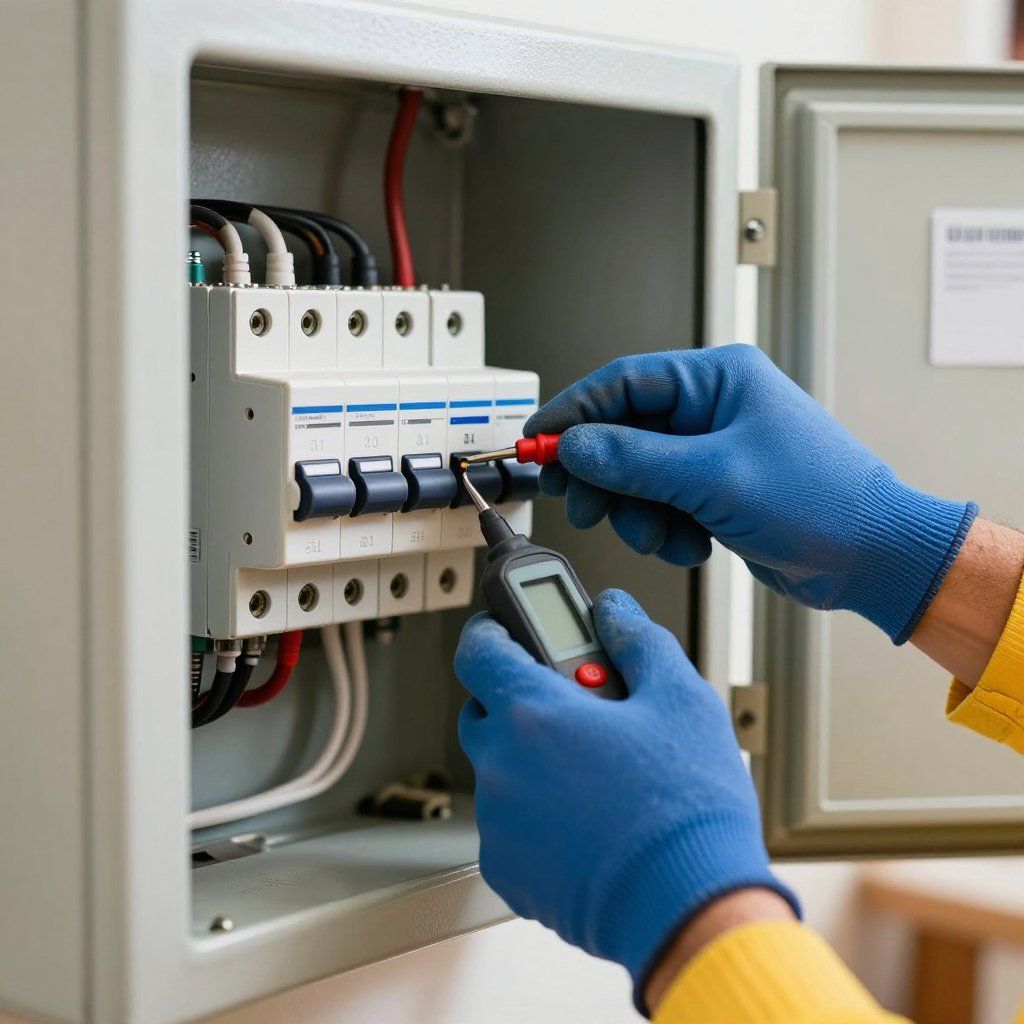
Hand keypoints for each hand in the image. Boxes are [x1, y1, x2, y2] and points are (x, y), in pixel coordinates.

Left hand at [456, 588, 798, 1007]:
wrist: (691, 908)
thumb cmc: (686, 809)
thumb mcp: (681, 699)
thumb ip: (639, 641)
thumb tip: (615, 611)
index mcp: (532, 713)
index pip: (478, 649)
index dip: (490, 630)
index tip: (505, 627)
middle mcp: (501, 765)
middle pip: (486, 709)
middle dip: (521, 697)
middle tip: (576, 705)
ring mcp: (499, 823)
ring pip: (501, 768)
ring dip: (532, 758)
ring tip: (597, 772)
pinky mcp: (508, 871)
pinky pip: (509, 823)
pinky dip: (535, 812)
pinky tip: (589, 819)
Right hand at [528, 345, 976, 643]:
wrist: (872, 557)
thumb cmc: (822, 502)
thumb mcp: (714, 478)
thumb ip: (634, 460)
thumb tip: (575, 444)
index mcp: (718, 379)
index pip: (622, 382)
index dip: (573, 413)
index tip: (537, 441)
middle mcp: (713, 408)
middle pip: (623, 431)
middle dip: (602, 473)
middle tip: (583, 503)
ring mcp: (713, 450)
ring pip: (637, 474)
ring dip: (637, 511)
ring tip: (662, 536)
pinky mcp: (715, 488)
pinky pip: (661, 502)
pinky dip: (664, 528)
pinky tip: (692, 543)